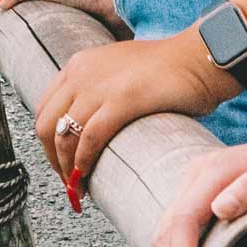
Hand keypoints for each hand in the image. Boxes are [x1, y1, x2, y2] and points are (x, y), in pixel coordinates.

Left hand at [31, 34, 232, 195]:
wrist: (201, 58)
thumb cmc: (169, 71)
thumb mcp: (120, 72)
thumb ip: (100, 91)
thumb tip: (90, 128)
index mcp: (79, 65)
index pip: (45, 109)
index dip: (49, 143)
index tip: (62, 163)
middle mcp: (82, 72)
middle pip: (46, 125)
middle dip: (52, 160)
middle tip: (69, 182)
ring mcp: (100, 84)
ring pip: (64, 134)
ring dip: (67, 168)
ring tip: (81, 188)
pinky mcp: (123, 99)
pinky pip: (90, 138)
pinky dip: (84, 162)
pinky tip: (90, 177)